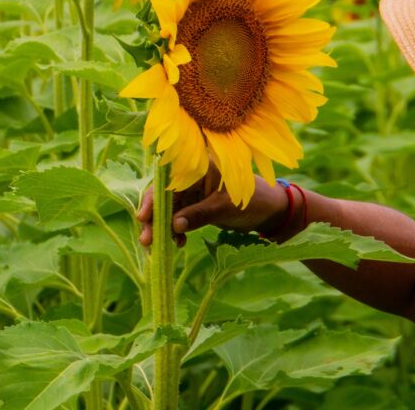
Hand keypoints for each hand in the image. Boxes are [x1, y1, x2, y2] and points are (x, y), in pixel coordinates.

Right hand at [136, 160, 289, 247]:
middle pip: (164, 197)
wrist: (271, 210)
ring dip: (163, 228)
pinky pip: (178, 218)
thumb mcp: (226, 208)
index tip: (143, 218)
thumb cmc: (254, 201)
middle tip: (146, 241)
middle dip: (154, 219)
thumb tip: (174, 225)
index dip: (153, 199)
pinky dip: (175, 230)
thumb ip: (200, 215)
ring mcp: (193, 193)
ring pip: (169, 210)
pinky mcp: (196, 206)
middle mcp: (193, 178)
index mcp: (200, 168)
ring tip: (161, 246)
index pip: (168, 182)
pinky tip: (179, 243)